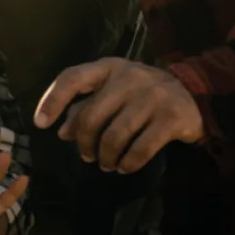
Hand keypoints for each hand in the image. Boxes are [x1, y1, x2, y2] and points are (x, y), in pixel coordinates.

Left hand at [35, 57, 204, 173]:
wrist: (193, 94)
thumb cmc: (141, 95)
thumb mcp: (112, 94)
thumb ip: (85, 109)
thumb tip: (62, 132)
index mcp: (109, 67)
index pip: (72, 78)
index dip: (52, 100)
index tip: (41, 124)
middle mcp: (130, 76)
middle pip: (91, 118)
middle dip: (84, 144)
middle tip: (88, 157)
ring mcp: (153, 95)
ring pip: (114, 137)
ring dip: (106, 157)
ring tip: (107, 164)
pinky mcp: (172, 117)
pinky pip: (140, 149)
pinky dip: (128, 163)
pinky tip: (125, 167)